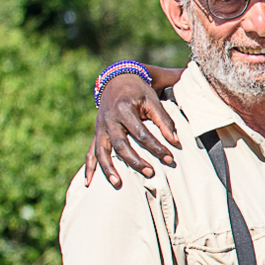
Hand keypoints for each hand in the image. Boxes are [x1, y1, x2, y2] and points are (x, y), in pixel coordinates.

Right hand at [84, 71, 178, 187]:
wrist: (116, 80)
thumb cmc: (138, 91)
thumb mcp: (152, 100)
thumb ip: (164, 120)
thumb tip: (176, 141)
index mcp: (123, 110)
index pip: (141, 133)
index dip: (156, 147)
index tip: (170, 158)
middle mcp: (109, 120)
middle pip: (120, 145)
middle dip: (135, 161)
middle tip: (151, 172)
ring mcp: (100, 128)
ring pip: (101, 151)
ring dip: (108, 168)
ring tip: (118, 183)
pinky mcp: (96, 134)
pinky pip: (90, 152)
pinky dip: (89, 168)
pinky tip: (89, 183)